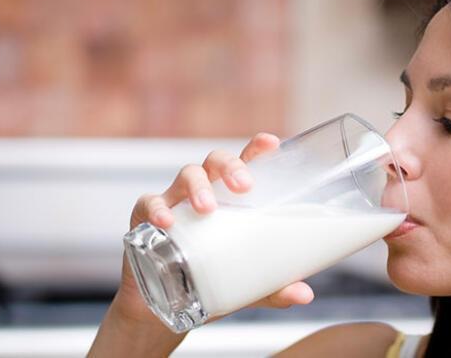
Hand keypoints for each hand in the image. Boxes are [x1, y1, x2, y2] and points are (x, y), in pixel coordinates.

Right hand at [116, 132, 314, 325]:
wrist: (163, 309)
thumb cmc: (209, 281)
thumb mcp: (246, 286)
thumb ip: (274, 287)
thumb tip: (305, 296)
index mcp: (230, 198)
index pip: (245, 164)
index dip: (257, 149)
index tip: (271, 143)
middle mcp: (204, 192)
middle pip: (216, 162)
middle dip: (230, 166)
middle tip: (243, 185)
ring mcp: (174, 202)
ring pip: (187, 175)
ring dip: (198, 187)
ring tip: (207, 208)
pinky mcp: (145, 219)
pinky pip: (148, 203)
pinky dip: (157, 209)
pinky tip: (167, 222)